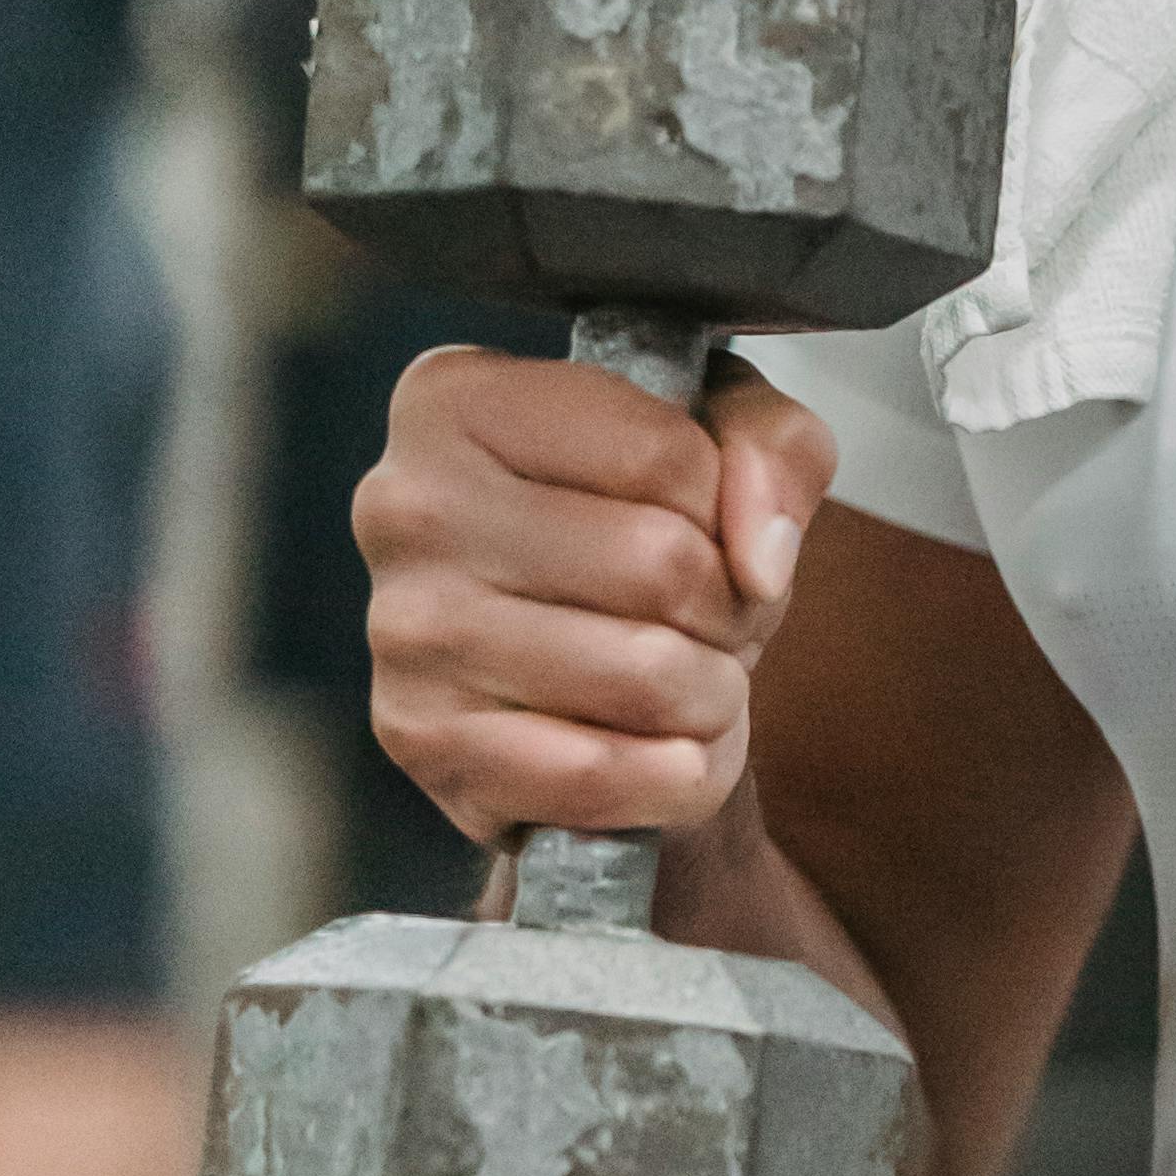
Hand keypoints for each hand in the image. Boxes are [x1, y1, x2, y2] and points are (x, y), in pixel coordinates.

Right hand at [356, 347, 836, 865]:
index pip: (666, 454)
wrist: (576, 682)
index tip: (713, 529)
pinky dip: (673, 776)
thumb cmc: (645, 534)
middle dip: (730, 608)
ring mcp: (401, 629)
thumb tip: (760, 554)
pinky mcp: (421, 742)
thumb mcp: (727, 442)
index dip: (732, 509)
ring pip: (646, 674)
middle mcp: (403, 504)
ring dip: (712, 694)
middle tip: (712, 619)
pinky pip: (600, 775)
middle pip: (661, 565)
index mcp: (456, 399)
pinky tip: (663, 752)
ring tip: (688, 679)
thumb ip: (775, 447)